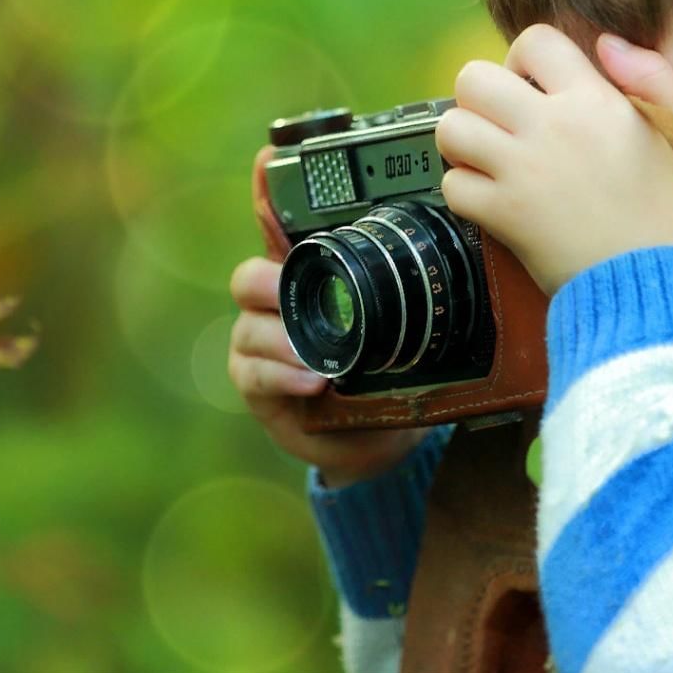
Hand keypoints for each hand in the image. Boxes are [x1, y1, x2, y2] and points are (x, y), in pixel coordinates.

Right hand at [227, 255, 433, 487]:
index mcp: (300, 287)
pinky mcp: (253, 386)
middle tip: (291, 297)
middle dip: (267, 284)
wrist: (362, 434)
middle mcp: (269, 310)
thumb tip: (425, 290)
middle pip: (247, 282)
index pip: (276, 248)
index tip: (315, 251)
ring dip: (282, 342)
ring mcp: (254, 348)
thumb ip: (388, 312)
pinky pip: (255, 375)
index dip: (281, 238)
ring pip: (250, 330)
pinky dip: (284, 377)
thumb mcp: (382, 340)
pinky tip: (311, 383)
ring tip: (314, 361)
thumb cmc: (369, 376)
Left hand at [435, 23, 672, 296]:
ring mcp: (522, 172)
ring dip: (464, 142)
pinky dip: (465, 192)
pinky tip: (491, 199)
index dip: (523, 59)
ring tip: (489, 158)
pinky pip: (452, 186)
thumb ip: (653, 76)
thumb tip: (605, 43)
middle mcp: (552, 128)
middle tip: (501, 123)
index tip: (531, 86)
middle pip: (473, 79)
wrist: (660, 286)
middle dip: (480, 97)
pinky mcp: (504, 216)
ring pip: (451, 129)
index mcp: (595, 101)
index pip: (534, 41)